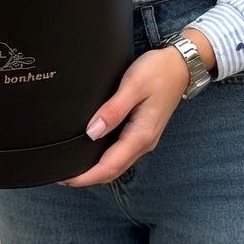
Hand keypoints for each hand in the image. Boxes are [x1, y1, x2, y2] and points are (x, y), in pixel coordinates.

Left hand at [60, 45, 188, 186]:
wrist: (181, 66)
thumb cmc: (158, 72)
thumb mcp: (133, 86)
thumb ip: (113, 110)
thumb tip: (92, 132)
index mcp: (141, 135)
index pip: (109, 166)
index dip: (86, 176)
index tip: (65, 177)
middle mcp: (144, 142)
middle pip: (112, 171)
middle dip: (88, 177)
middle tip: (63, 175)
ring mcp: (145, 138)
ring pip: (117, 164)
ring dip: (96, 169)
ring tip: (74, 165)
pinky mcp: (143, 132)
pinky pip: (122, 153)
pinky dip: (106, 158)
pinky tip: (94, 150)